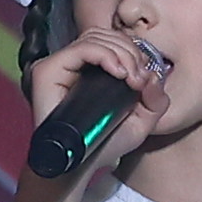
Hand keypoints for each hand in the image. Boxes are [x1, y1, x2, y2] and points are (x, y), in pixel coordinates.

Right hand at [16, 33, 166, 192]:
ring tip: (131, 79)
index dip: (135, 52)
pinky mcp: (47, 70)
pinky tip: (119, 73)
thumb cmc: (103, 146)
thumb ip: (155, 101)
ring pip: (95, 37)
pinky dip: (105, 55)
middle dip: (131, 52)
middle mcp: (71, 64)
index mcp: (89, 70)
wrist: (78, 167)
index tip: (145, 79)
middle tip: (140, 80)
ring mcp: (57, 66)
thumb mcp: (141, 123)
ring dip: (122, 53)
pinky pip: (80, 48)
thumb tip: (154, 76)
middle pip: (105, 34)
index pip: (112, 41)